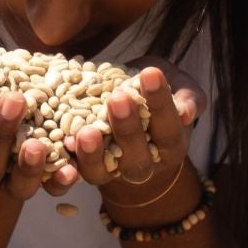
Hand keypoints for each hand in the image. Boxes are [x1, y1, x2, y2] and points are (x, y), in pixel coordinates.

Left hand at [68, 60, 202, 215]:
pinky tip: (60, 145)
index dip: (160, 103)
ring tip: (87, 131)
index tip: (150, 73)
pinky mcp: (83, 174)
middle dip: (127, 127)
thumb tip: (186, 111)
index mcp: (170, 146)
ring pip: (101, 171)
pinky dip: (65, 167)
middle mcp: (143, 166)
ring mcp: (111, 173)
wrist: (126, 125)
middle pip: (136, 155)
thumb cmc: (153, 101)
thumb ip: (188, 96)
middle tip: (118, 98)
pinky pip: (73, 175)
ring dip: (93, 154)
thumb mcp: (177, 90)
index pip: (168, 127)